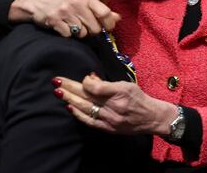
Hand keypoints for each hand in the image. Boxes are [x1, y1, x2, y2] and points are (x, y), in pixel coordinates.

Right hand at [9, 0, 120, 37]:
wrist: (39, 3)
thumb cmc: (67, 4)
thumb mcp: (84, 3)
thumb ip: (101, 10)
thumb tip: (118, 18)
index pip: (105, 13)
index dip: (109, 24)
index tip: (107, 27)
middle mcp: (77, 3)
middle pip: (95, 28)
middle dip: (92, 31)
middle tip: (85, 25)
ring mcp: (65, 12)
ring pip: (83, 34)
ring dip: (79, 33)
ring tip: (72, 25)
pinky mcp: (55, 21)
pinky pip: (69, 35)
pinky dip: (67, 34)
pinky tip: (63, 27)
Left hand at [54, 74, 176, 135]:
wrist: (150, 117)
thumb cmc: (138, 98)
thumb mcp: (127, 84)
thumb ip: (107, 83)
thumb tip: (90, 78)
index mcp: (120, 92)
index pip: (96, 87)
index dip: (86, 82)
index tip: (83, 78)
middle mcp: (114, 106)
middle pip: (87, 96)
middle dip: (70, 87)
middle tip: (56, 81)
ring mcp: (110, 118)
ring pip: (85, 108)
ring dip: (70, 99)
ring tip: (58, 92)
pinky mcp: (108, 128)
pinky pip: (89, 121)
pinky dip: (78, 114)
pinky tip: (69, 106)